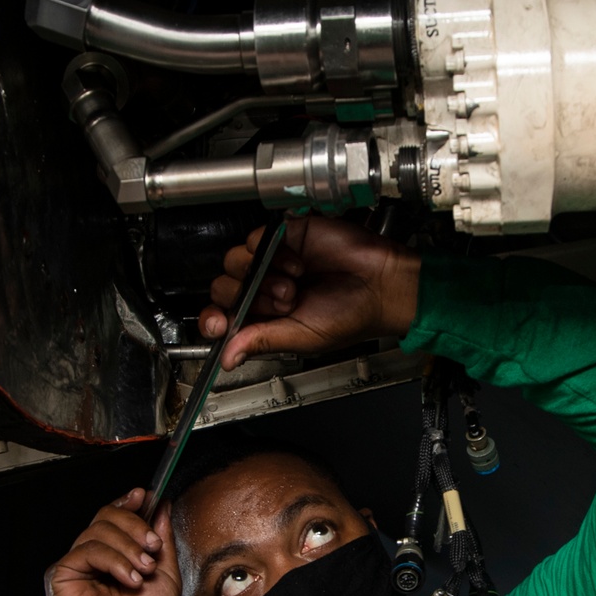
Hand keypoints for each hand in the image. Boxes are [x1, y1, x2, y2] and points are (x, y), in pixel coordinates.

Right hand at [44, 488, 180, 595]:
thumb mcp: (165, 575)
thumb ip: (162, 540)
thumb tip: (162, 506)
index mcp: (115, 556)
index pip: (116, 517)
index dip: (129, 503)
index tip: (146, 496)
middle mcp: (93, 556)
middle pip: (107, 516)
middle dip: (135, 525)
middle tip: (153, 547)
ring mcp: (77, 563)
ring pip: (99, 528)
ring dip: (129, 547)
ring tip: (143, 571)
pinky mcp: (62, 572)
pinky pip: (88, 548)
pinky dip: (114, 560)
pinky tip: (129, 580)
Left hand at [198, 215, 420, 370]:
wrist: (381, 286)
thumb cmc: (351, 316)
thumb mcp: (302, 338)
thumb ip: (261, 341)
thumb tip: (228, 358)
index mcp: (265, 317)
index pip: (222, 316)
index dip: (214, 319)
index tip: (221, 323)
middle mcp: (265, 288)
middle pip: (224, 287)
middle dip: (247, 298)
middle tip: (282, 304)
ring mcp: (273, 261)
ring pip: (235, 261)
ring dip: (261, 276)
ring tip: (293, 285)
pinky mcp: (285, 236)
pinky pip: (257, 238)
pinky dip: (273, 252)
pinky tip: (297, 264)